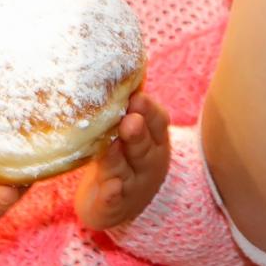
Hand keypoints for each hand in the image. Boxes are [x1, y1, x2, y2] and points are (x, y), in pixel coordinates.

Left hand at [72, 92, 170, 229]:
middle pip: (144, 146)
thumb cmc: (126, 156)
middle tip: (129, 119)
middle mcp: (147, 162)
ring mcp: (132, 185)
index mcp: (154, 139)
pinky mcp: (113, 206)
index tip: (137, 97)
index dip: (149, 110)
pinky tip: (109, 188)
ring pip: (125, 171)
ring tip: (112, 146)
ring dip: (119, 159)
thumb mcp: (135, 131)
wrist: (124, 205)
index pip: (156, 122)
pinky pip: (113, 200)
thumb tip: (123, 59)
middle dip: (137, 132)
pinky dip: (111, 195)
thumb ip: (129, 104)